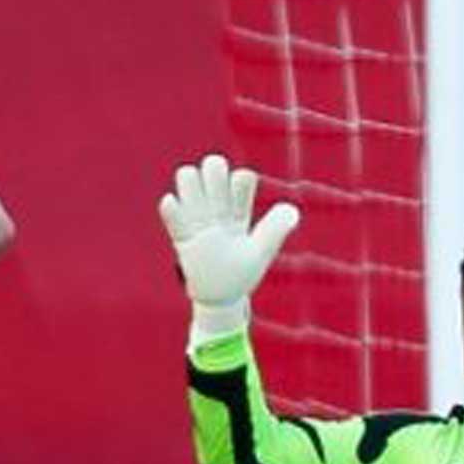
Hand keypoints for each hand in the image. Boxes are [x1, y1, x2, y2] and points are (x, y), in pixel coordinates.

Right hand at [157, 153, 298, 309]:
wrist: (221, 298)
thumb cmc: (243, 272)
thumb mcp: (262, 252)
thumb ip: (275, 229)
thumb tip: (292, 209)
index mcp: (240, 209)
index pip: (241, 177)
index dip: (241, 183)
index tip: (241, 206)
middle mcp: (218, 207)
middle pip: (213, 165)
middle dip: (214, 172)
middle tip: (217, 199)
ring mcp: (197, 218)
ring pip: (187, 175)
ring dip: (191, 184)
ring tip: (198, 209)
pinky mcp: (181, 235)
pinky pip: (171, 212)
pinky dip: (172, 208)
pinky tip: (179, 213)